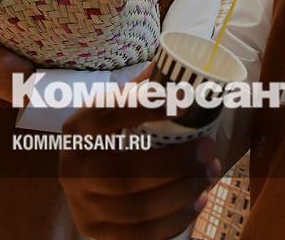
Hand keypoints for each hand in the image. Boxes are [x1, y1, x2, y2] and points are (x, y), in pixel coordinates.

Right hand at [60, 105, 221, 239]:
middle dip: (175, 162)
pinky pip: (140, 234)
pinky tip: (198, 202)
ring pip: (136, 207)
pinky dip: (175, 220)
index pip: (105, 115)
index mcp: (76, 130)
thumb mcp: (115, 111)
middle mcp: (72, 169)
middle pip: (124, 171)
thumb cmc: (110, 138)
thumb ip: (141, 90)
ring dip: (182, 191)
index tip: (184, 100)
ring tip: (211, 173)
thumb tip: (179, 62)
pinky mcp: (98, 233)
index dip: (143, 107)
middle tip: (209, 148)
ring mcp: (83, 206)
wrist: (83, 183)